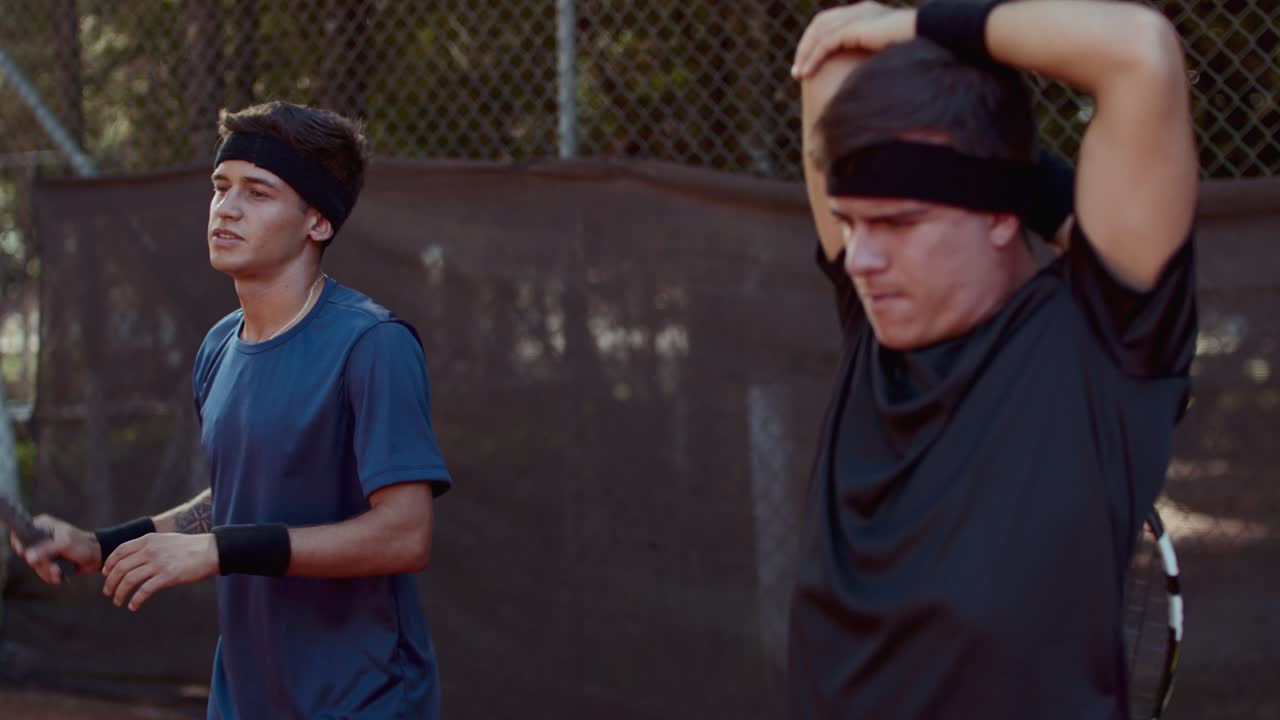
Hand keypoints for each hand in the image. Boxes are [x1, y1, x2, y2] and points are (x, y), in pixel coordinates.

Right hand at [9, 515, 102, 583]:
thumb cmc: (83, 545)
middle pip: (27, 554)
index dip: (19, 544)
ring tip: (58, 570)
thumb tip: (28, 557)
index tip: (24, 552)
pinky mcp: (48, 562)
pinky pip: (42, 573)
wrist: (96, 557)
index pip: (21, 532)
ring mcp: (43, 551)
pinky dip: (51, 576)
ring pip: (35, 566)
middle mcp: (40, 538)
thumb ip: (46, 549)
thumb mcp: (65, 544)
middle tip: (53, 565)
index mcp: (43, 526)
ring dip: (47, 571)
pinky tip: (60, 574)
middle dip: (41, 563)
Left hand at [102, 533, 217, 611]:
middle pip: (121, 567)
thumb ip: (150, 546)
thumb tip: (134, 558)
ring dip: (120, 593)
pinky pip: (145, 590)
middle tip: (108, 592)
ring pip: (129, 580)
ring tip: (119, 602)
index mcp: (149, 539)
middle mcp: (151, 550)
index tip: (106, 574)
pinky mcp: (168, 576)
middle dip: (111, 582)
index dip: (109, 564)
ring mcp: (159, 563)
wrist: (212, 551)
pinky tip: (133, 606)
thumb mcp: (166, 540)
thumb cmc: (190, 547)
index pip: (120, 551)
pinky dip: (136, 600)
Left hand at [793, 2, 916, 79]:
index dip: (818, 41)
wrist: (934, 34)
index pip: (833, 22)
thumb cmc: (922, 47)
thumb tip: (875, 79)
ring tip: (799, 75)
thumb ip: (880, 57)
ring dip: (805, 54)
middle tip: (798, 71)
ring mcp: (858, 16)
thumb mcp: (895, 51)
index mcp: (869, 13)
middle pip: (821, 24)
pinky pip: (826, 43)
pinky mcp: (856, 28)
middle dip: (806, 47)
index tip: (811, 63)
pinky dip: (813, 58)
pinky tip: (806, 73)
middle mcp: (861, 10)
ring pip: (819, 33)